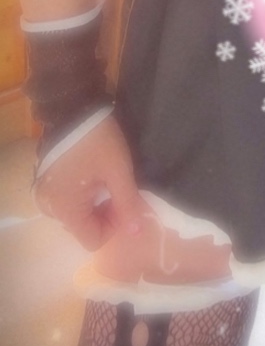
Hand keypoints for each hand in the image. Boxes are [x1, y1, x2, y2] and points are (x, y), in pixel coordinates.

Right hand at [33, 116, 147, 250]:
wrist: (73, 106)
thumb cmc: (97, 140)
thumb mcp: (118, 171)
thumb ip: (128, 204)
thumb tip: (137, 232)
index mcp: (65, 209)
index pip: (93, 239)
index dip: (114, 226)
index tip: (125, 202)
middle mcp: (50, 208)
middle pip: (84, 228)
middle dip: (106, 214)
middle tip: (119, 189)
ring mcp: (46, 195)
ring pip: (78, 215)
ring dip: (95, 204)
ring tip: (106, 180)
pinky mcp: (46, 182)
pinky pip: (68, 201)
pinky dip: (83, 195)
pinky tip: (92, 175)